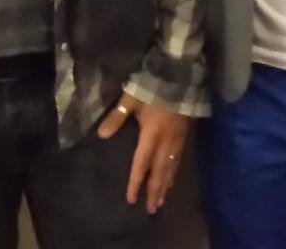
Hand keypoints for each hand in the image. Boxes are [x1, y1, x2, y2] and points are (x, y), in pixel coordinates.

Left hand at [97, 92, 188, 213]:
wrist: (180, 76)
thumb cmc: (153, 87)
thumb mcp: (131, 99)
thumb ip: (117, 117)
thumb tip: (101, 135)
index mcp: (151, 135)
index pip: (141, 164)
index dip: (136, 182)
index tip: (132, 199)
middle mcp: (165, 142)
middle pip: (159, 171)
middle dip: (154, 191)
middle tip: (151, 209)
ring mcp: (177, 139)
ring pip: (170, 168)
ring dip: (165, 186)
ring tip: (161, 201)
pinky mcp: (184, 135)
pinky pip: (178, 159)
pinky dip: (173, 173)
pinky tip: (172, 179)